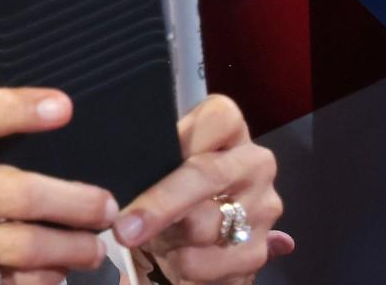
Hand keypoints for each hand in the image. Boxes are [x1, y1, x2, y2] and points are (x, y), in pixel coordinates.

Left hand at [116, 95, 289, 284]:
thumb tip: (123, 172)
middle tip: (124, 227)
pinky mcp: (257, 251)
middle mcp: (255, 164)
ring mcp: (262, 208)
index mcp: (231, 132)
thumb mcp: (161, 167)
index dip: (180, 138)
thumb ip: (155, 160)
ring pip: (204, 225)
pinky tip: (175, 259)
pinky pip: (206, 262)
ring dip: (167, 239)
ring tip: (156, 238)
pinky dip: (179, 266)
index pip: (217, 118)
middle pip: (207, 174)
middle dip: (160, 205)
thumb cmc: (169, 194)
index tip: (147, 159)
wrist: (191, 246)